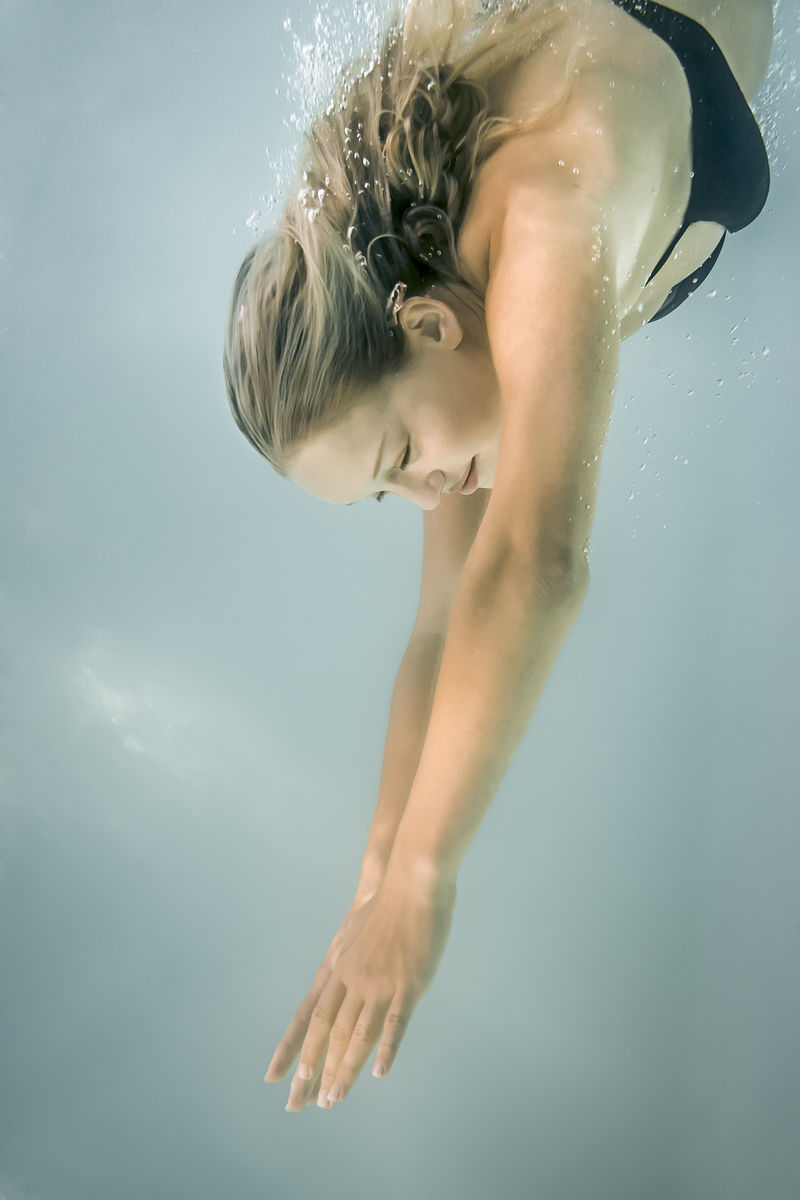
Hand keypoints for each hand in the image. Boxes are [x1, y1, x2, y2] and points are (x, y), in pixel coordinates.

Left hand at [273, 868, 456, 1111]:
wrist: (409, 881)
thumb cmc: (385, 903)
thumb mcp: (353, 933)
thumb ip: (348, 961)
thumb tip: (340, 975)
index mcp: (336, 968)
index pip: (307, 1015)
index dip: (291, 1047)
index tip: (274, 1076)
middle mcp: (350, 979)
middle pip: (326, 1033)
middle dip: (312, 1070)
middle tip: (298, 1105)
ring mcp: (377, 983)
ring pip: (355, 1035)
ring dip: (343, 1069)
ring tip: (332, 1099)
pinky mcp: (406, 984)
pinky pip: (392, 1023)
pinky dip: (384, 1049)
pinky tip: (377, 1073)